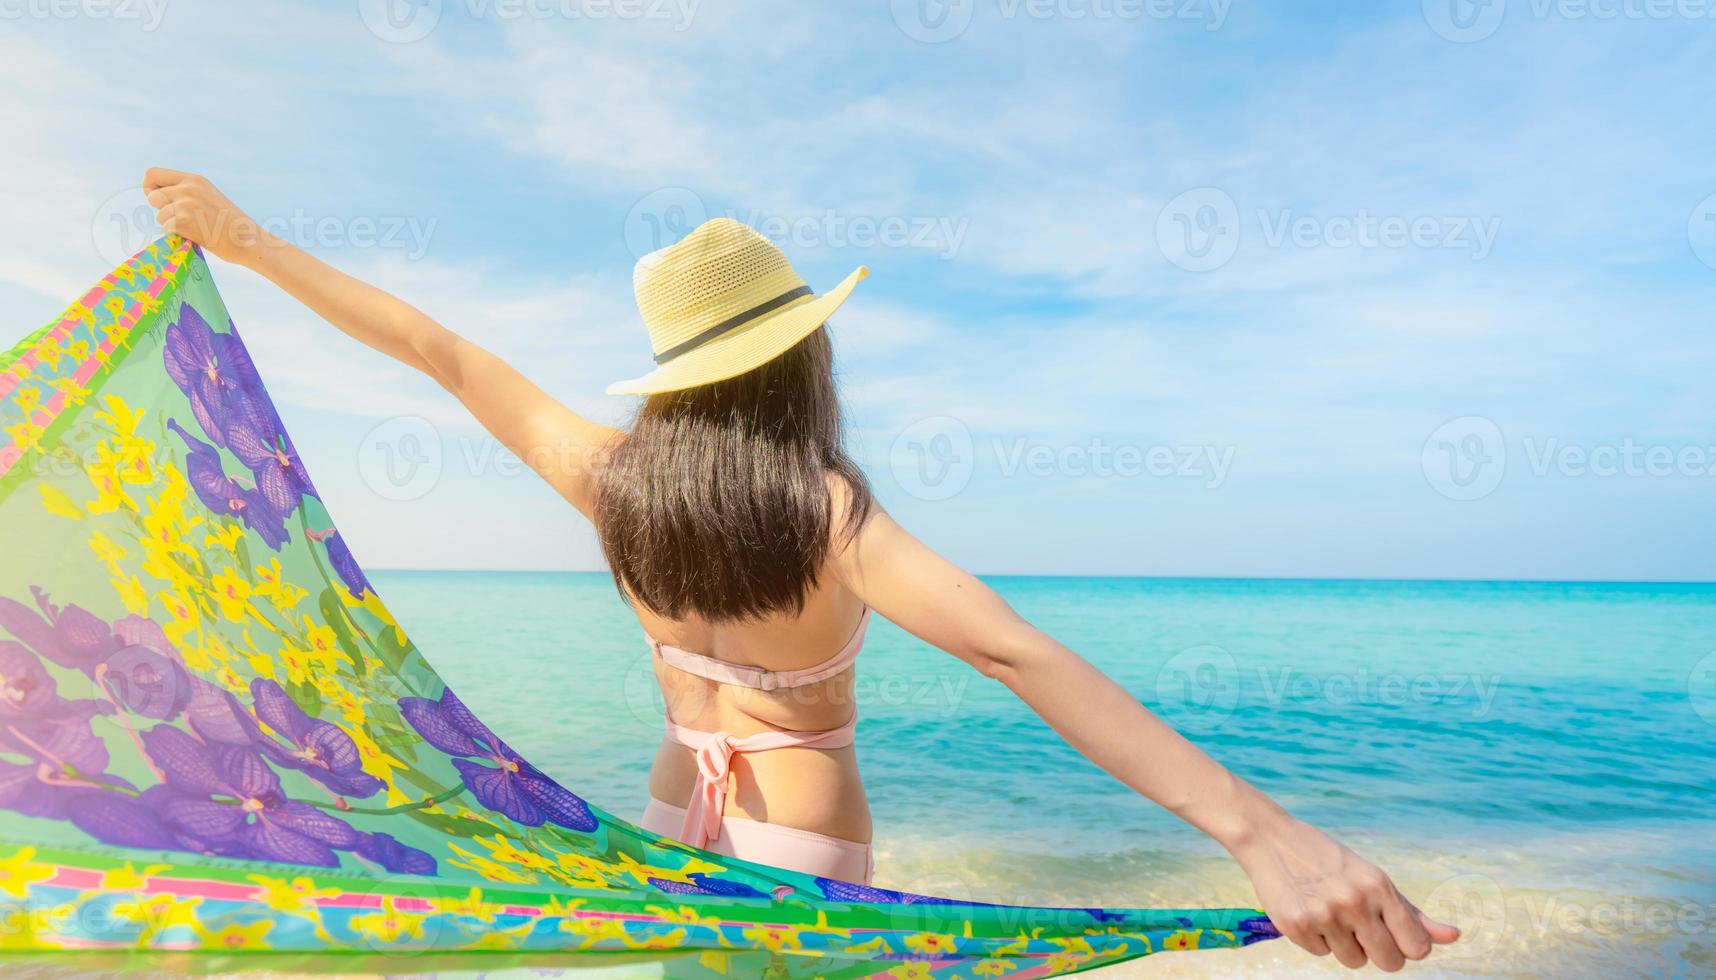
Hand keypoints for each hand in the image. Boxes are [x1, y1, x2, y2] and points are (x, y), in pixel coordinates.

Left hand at [142, 168, 274, 266]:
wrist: (247, 240)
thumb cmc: (230, 224)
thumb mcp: (208, 196)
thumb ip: (186, 192)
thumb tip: (159, 197)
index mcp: (194, 179)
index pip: (152, 173)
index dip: (150, 187)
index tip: (160, 200)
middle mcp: (187, 187)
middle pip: (152, 195)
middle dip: (161, 209)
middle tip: (179, 218)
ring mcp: (185, 203)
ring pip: (159, 215)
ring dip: (170, 224)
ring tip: (193, 228)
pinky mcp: (183, 220)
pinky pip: (166, 228)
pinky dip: (177, 235)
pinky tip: (195, 235)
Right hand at [1230, 814, 1459, 970]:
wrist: (1270, 839)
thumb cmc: (1328, 860)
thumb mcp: (1371, 878)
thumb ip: (1411, 913)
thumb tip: (1455, 937)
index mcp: (1378, 886)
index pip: (1416, 946)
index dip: (1408, 946)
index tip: (1395, 935)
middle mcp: (1354, 902)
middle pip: (1390, 962)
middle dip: (1381, 952)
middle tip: (1363, 928)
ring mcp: (1324, 916)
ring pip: (1354, 962)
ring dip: (1346, 945)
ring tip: (1331, 915)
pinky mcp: (1295, 927)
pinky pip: (1322, 954)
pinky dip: (1317, 940)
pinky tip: (1308, 911)